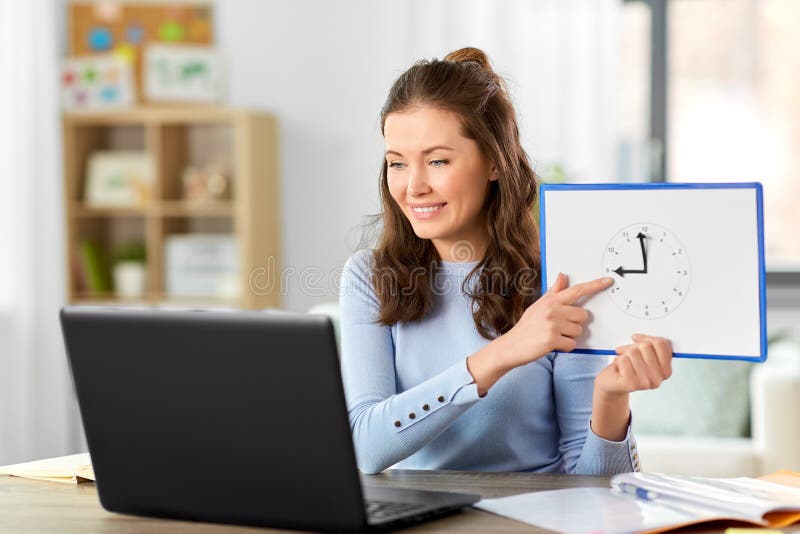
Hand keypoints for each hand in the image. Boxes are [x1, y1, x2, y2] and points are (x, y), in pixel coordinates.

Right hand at [498, 272, 613, 367]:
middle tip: (560, 328)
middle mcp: (552, 310)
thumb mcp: (538, 306)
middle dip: (575, 323)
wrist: (511, 345)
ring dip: (569, 337)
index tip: (607, 281)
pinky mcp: (552, 339)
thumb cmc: (527, 327)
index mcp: (550, 300)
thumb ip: (553, 292)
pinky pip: (572, 344)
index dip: (594, 285)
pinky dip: (565, 347)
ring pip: (578, 331)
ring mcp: (553, 324)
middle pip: (583, 315)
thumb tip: (562, 275)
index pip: (576, 290)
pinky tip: (552, 345)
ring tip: (553, 336)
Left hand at [595, 334, 673, 396]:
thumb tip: (635, 337)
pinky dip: (618, 361)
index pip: (662, 344)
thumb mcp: (641, 353)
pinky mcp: (631, 384)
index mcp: (666, 371)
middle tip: (628, 355)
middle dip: (633, 347)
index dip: (647, 338)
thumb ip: (646, 344)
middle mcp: (658, 378)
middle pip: (646, 346)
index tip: (636, 339)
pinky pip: (623, 360)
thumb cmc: (628, 366)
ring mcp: (645, 382)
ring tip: (624, 363)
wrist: (612, 383)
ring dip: (625, 355)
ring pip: (633, 352)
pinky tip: (619, 369)